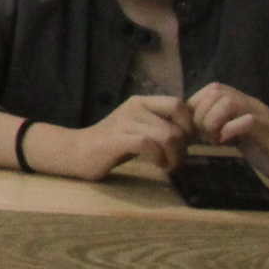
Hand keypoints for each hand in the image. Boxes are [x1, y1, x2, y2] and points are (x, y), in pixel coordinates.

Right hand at [30, 94, 194, 180]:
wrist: (76, 152)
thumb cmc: (112, 144)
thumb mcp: (139, 128)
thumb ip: (161, 125)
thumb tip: (192, 131)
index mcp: (140, 102)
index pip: (178, 104)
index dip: (189, 125)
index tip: (183, 143)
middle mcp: (133, 107)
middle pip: (176, 126)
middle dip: (183, 148)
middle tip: (175, 160)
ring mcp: (124, 122)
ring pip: (167, 136)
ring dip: (174, 157)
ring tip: (166, 165)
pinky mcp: (116, 139)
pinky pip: (149, 145)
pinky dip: (159, 158)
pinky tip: (156, 165)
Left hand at [187, 84, 268, 193]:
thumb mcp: (238, 136)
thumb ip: (221, 125)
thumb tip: (194, 124)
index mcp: (244, 104)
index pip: (210, 88)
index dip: (196, 106)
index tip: (197, 129)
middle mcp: (252, 105)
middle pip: (215, 91)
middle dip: (201, 114)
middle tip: (207, 136)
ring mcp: (263, 116)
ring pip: (228, 102)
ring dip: (213, 121)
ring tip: (217, 140)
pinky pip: (247, 121)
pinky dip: (230, 130)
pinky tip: (228, 143)